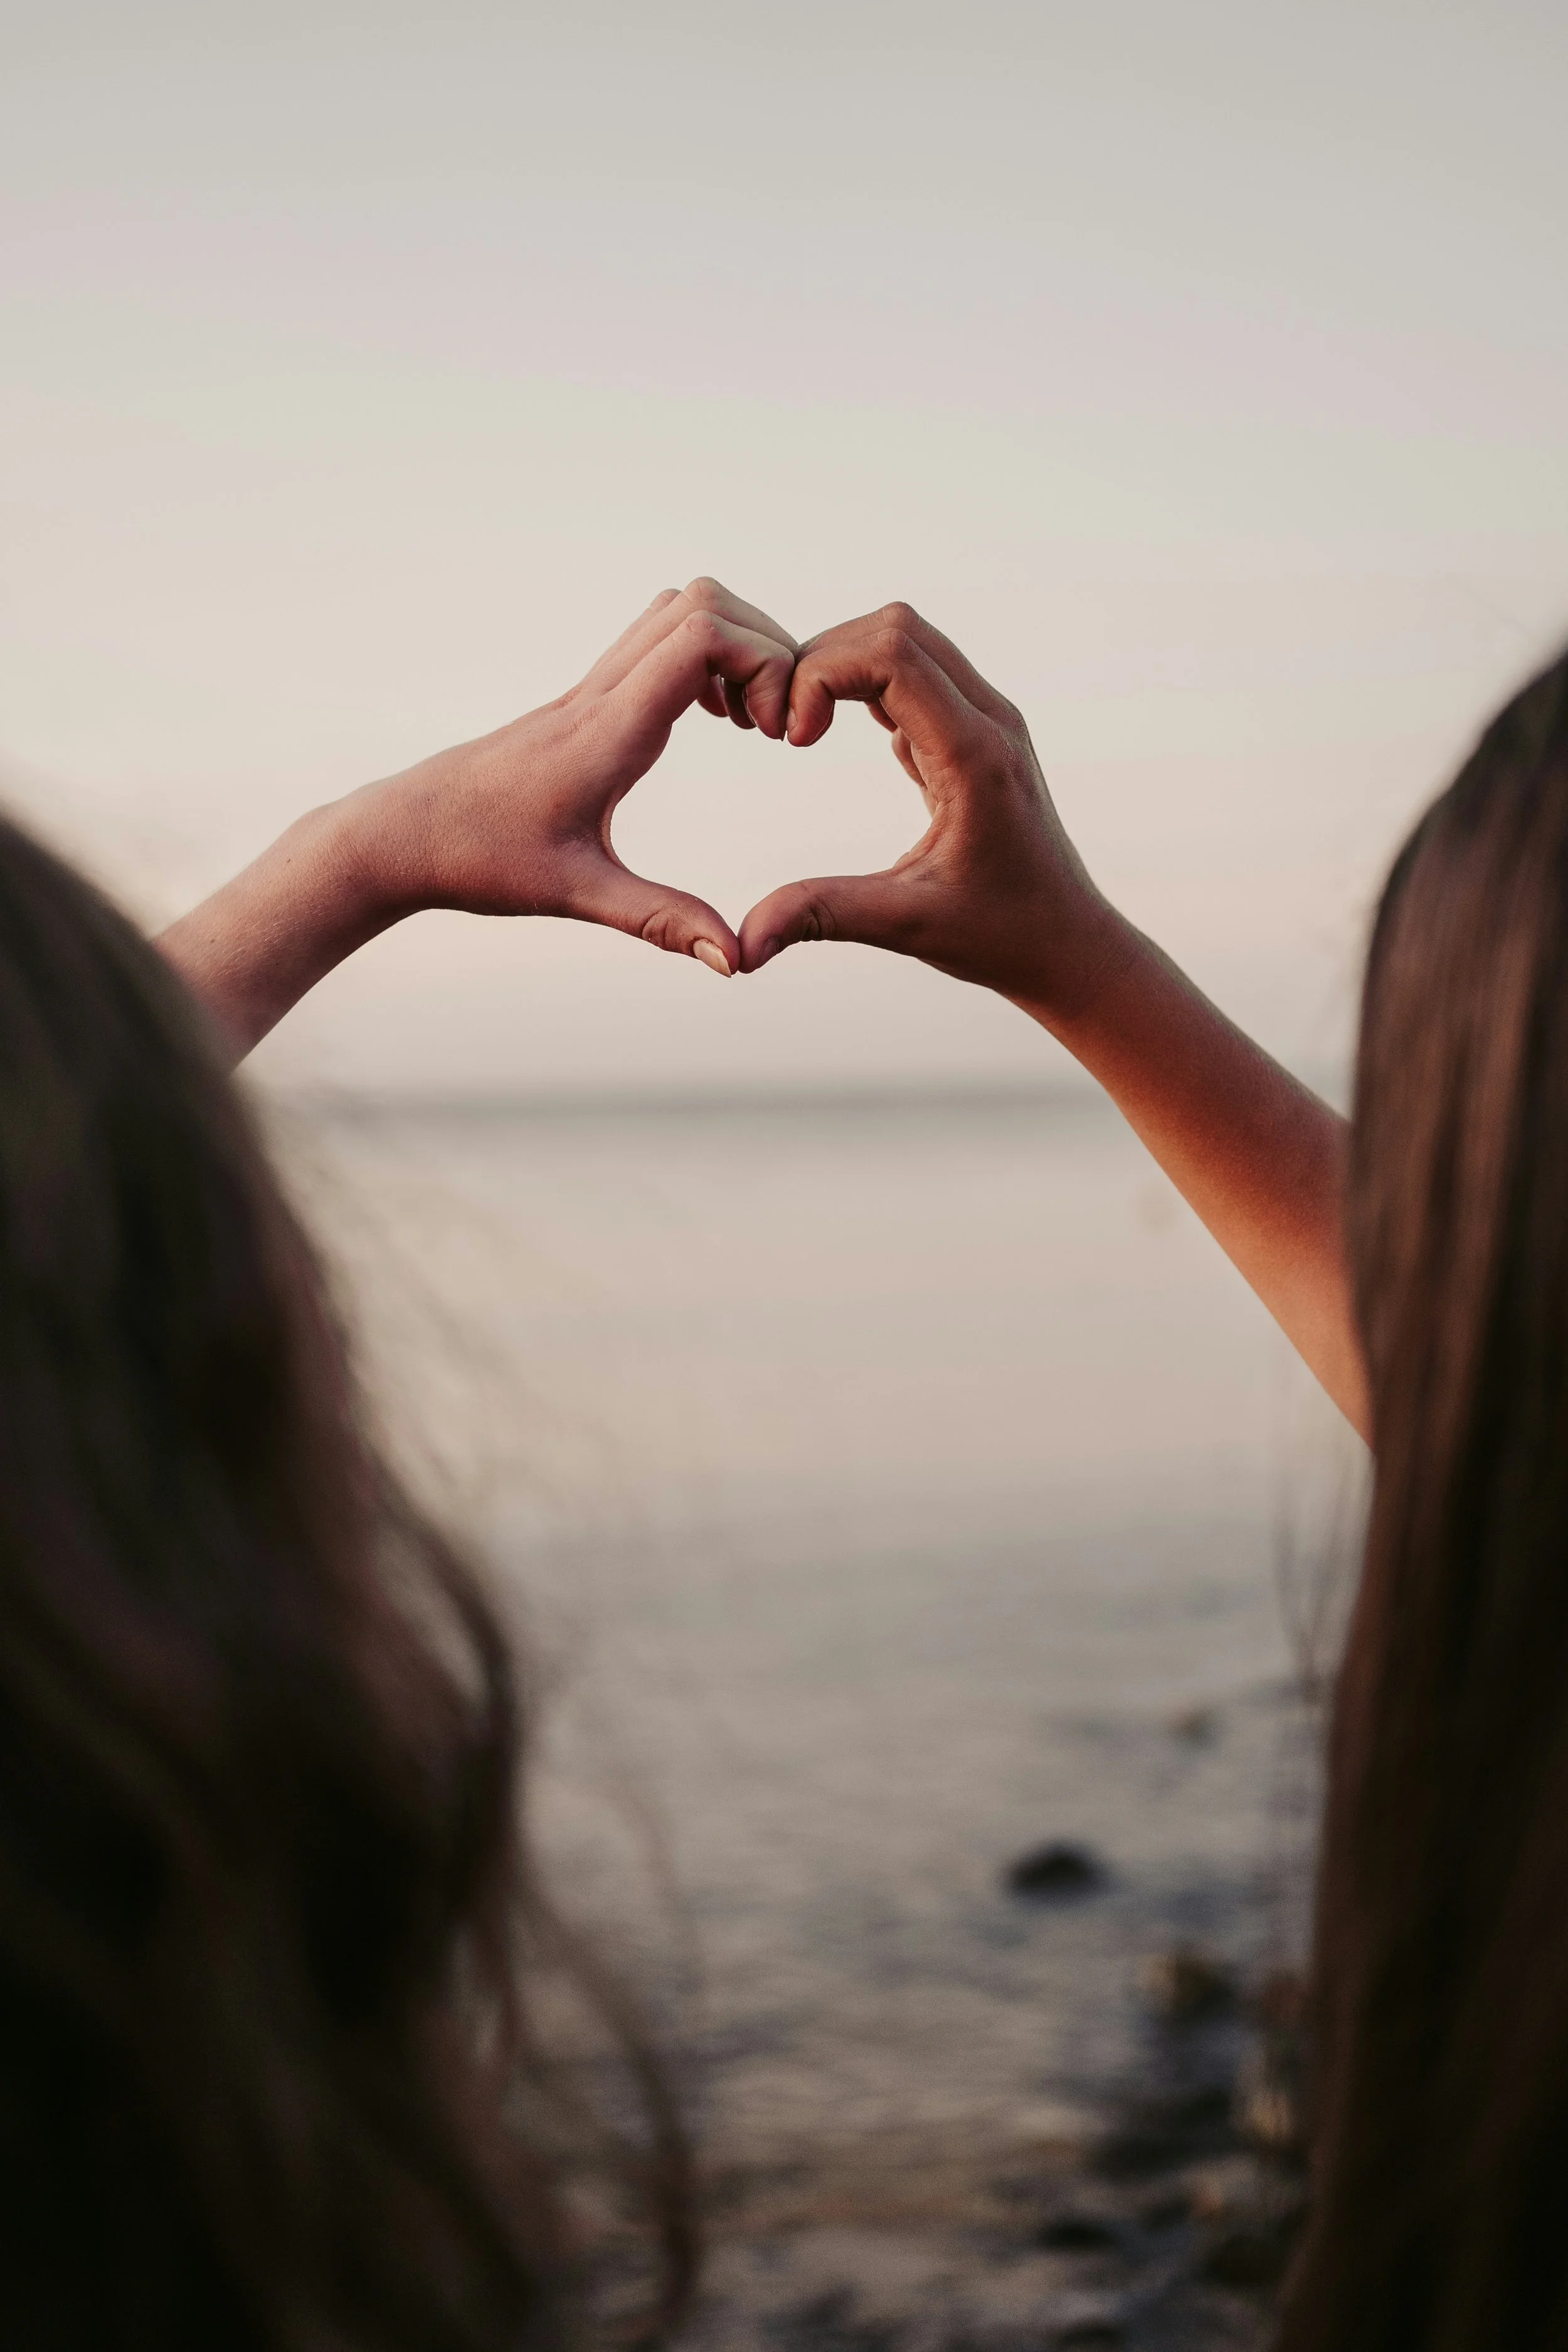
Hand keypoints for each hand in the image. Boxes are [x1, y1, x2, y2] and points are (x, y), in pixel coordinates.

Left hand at [368, 577, 796, 975]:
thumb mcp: (576, 895)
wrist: (401, 833)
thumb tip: (735, 960)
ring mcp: (588, 690)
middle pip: (700, 602)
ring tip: (748, 719)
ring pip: (676, 611)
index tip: (776, 731)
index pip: (701, 635)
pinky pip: (654, 642)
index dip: (763, 661)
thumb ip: (661, 921)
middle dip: (762, 645)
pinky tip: (707, 720)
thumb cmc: (478, 860)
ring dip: (732, 646)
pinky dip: (701, 660)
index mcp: (607, 730)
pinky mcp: (581, 702)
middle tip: (775, 722)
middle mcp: (600, 695)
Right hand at [738, 602, 1115, 1012]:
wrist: (1066, 943)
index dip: (823, 673)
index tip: (793, 737)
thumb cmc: (1000, 936)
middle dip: (824, 659)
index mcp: (975, 753)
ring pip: (907, 642)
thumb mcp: (906, 927)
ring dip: (845, 666)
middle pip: (896, 629)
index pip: (892, 653)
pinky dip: (866, 686)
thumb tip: (744, 944)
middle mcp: (988, 720)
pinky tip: (837, 736)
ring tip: (804, 726)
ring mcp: (986, 721)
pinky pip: (917, 675)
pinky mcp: (975, 733)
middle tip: (786, 727)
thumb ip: (823, 916)